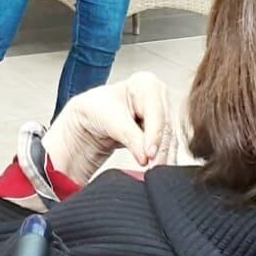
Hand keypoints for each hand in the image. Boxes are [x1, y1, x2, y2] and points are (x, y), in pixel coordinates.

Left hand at [42, 73, 174, 184]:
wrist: (87, 119)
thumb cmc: (95, 109)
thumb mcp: (110, 120)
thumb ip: (130, 136)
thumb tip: (147, 156)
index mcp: (146, 83)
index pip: (156, 112)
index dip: (154, 134)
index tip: (149, 154)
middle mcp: (157, 97)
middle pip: (165, 126)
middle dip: (160, 149)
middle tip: (153, 167)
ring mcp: (160, 113)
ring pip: (167, 138)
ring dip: (163, 156)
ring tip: (154, 171)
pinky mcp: (158, 130)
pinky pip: (164, 146)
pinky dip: (161, 158)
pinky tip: (158, 168)